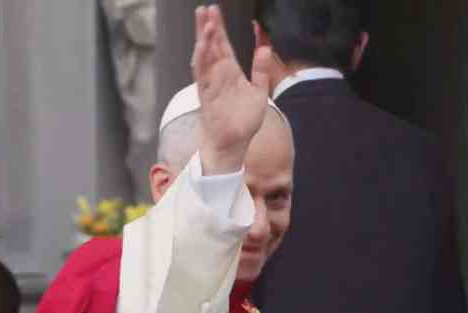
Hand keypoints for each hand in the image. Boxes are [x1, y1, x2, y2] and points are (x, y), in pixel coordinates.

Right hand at [190, 4, 272, 174]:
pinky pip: (202, 75)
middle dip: (207, 27)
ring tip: (204, 21)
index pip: (223, 45)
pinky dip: (201, 60)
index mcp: (231, 72)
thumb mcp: (259, 92)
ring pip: (205, 57)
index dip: (219, 28)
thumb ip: (262, 70)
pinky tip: (201, 46)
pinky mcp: (207, 96)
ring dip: (204, 39)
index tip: (214, 11)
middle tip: (204, 9)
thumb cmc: (244, 122)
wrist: (234, 145)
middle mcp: (219, 76)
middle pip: (211, 46)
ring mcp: (211, 85)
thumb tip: (266, 48)